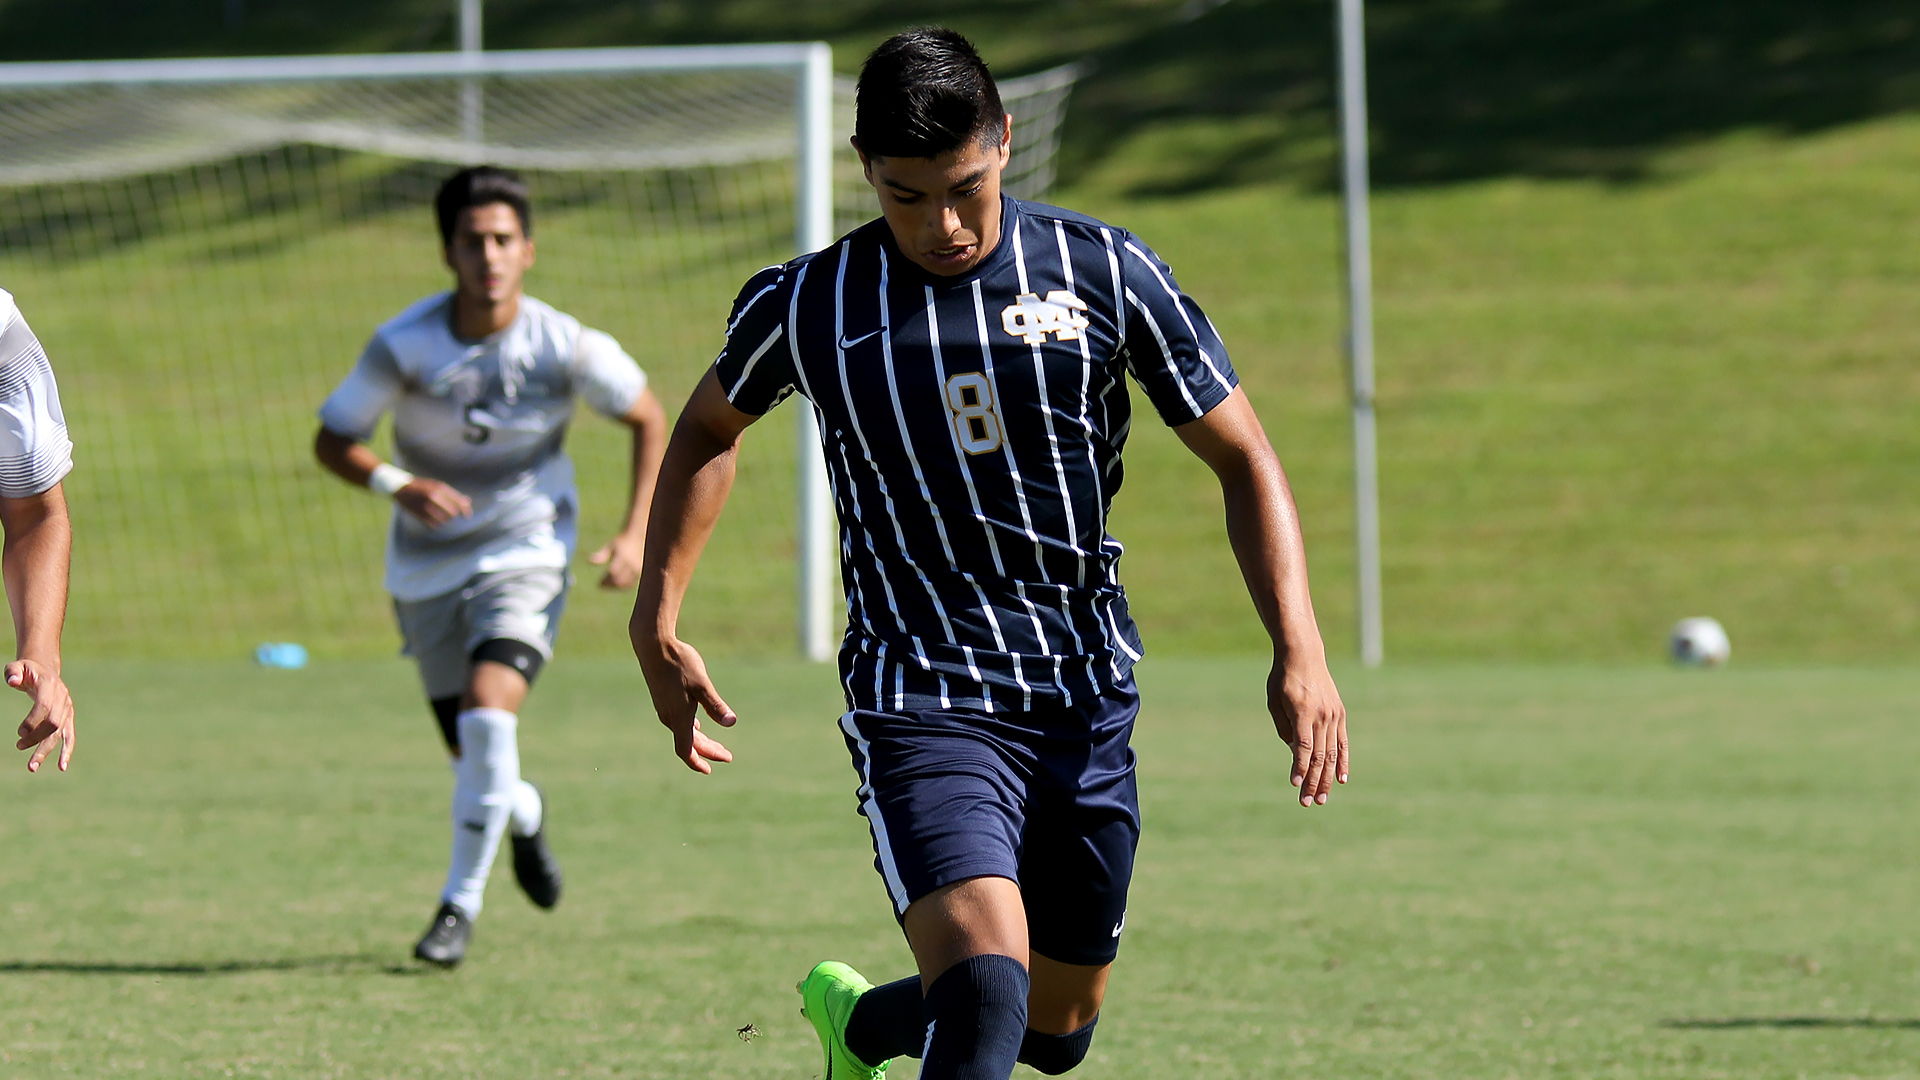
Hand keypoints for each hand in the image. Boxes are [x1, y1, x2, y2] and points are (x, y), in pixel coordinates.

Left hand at [10, 659, 73, 772]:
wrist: (45, 670)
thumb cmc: (26, 671)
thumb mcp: (17, 667)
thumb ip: (13, 672)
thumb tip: (13, 682)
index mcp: (51, 686)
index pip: (45, 707)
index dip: (32, 721)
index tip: (19, 732)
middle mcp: (63, 699)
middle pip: (53, 723)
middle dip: (37, 738)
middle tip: (18, 747)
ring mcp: (67, 709)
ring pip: (59, 733)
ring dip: (46, 750)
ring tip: (31, 767)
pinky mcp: (68, 718)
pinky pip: (69, 736)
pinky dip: (66, 752)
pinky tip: (61, 767)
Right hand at [394, 478, 472, 527]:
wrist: (399, 488)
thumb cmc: (421, 486)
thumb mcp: (437, 486)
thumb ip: (452, 494)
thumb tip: (468, 502)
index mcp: (439, 488)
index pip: (458, 502)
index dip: (465, 510)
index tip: (467, 516)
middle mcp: (434, 496)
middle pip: (453, 513)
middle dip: (454, 515)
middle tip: (451, 515)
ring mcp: (426, 505)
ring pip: (444, 520)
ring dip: (445, 520)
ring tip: (441, 516)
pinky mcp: (419, 514)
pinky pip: (433, 525)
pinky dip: (435, 524)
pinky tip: (433, 520)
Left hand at [590, 530, 645, 589]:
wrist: (639, 537)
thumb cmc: (622, 542)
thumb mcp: (611, 546)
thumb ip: (602, 554)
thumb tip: (589, 560)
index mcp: (623, 556)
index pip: (613, 572)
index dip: (606, 580)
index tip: (599, 584)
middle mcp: (632, 563)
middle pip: (620, 580)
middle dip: (610, 585)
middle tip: (603, 586)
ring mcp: (638, 568)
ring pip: (626, 584)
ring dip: (616, 587)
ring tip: (609, 586)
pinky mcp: (641, 572)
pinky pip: (631, 584)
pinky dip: (623, 586)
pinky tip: (617, 584)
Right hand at [636, 635, 735, 774]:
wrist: (653, 644)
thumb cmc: (679, 662)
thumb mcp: (702, 684)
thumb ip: (715, 705)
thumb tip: (731, 723)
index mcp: (678, 716)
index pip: (686, 750)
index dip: (698, 762)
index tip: (710, 769)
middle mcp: (669, 716)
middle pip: (688, 743)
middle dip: (707, 751)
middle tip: (727, 755)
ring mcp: (664, 708)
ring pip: (683, 731)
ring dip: (700, 740)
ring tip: (717, 745)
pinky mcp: (663, 699)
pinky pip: (678, 721)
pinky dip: (691, 728)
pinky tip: (698, 726)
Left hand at [1269, 650, 1346, 806]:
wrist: (1304, 655)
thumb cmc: (1282, 678)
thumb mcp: (1274, 701)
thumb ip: (1284, 728)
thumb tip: (1296, 753)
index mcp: (1303, 713)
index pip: (1303, 748)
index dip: (1300, 768)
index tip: (1295, 785)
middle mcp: (1321, 716)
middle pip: (1319, 756)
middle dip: (1313, 782)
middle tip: (1307, 803)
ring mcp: (1333, 715)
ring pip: (1331, 754)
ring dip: (1327, 779)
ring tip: (1322, 799)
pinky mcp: (1340, 714)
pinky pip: (1343, 743)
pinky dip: (1343, 762)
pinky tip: (1342, 780)